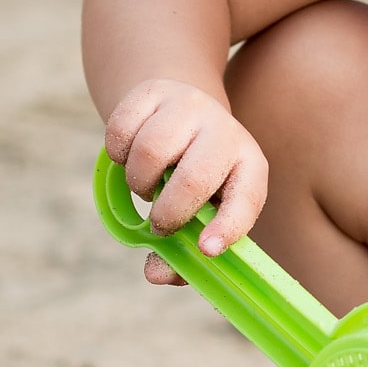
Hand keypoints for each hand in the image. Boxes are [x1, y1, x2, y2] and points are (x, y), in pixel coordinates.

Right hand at [104, 80, 268, 285]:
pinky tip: (131, 156)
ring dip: (139, 183)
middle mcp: (225, 132)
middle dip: (168, 214)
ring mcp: (190, 107)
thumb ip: (183, 252)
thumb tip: (155, 274)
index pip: (246, 200)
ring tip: (149, 185)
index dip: (227, 227)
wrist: (181, 111)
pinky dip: (117, 155)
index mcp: (249, 167)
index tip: (206, 249)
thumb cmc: (197, 177)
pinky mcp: (153, 92)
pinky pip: (120, 130)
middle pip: (193, 179)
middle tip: (160, 224)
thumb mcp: (203, 210)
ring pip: (150, 153)